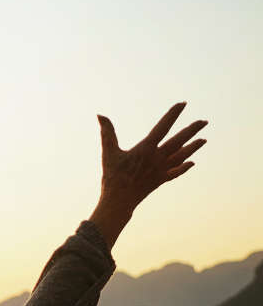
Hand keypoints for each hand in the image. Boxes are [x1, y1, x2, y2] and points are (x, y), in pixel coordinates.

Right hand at [90, 103, 207, 246]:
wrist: (119, 201)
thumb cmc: (112, 176)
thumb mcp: (108, 152)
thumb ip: (107, 133)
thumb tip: (100, 115)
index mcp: (146, 149)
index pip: (163, 127)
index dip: (173, 115)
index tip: (183, 104)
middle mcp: (157, 158)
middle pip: (179, 141)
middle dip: (192, 130)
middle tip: (204, 121)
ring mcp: (161, 170)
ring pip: (181, 156)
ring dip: (193, 147)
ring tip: (204, 140)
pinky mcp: (160, 180)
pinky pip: (175, 172)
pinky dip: (184, 167)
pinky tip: (192, 163)